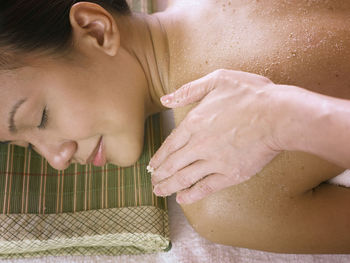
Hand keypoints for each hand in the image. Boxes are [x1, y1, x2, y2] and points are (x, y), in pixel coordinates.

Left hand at [149, 69, 282, 203]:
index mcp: (194, 122)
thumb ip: (189, 90)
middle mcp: (199, 144)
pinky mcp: (231, 174)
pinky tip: (182, 198)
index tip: (152, 166)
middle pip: (173, 164)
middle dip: (160, 175)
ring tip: (159, 191)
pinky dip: (192, 194)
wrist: (279, 114)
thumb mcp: (218, 80)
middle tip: (153, 182)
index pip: (169, 145)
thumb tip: (165, 99)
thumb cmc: (251, 94)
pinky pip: (206, 187)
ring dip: (169, 186)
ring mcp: (214, 161)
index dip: (159, 158)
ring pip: (184, 178)